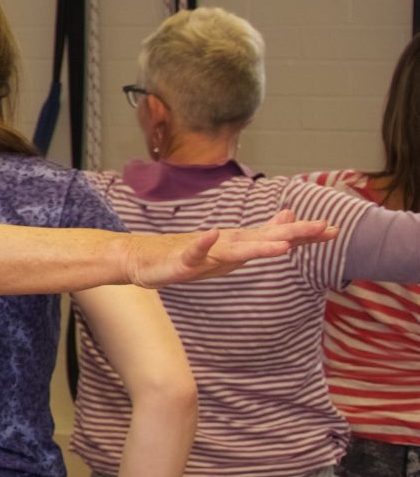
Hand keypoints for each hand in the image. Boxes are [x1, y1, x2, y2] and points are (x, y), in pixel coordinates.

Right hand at [125, 209, 333, 287]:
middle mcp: (227, 243)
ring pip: (235, 248)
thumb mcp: (231, 247)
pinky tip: (211, 234)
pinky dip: (202, 243)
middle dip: (294, 234)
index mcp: (239, 242)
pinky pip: (194, 252)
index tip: (334, 229)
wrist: (142, 257)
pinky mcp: (182, 261)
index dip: (305, 234)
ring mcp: (205, 251)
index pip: (277, 236)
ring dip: (258, 245)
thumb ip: (262, 234)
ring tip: (283, 246)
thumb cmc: (188, 253)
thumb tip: (289, 215)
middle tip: (323, 229)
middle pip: (265, 238)